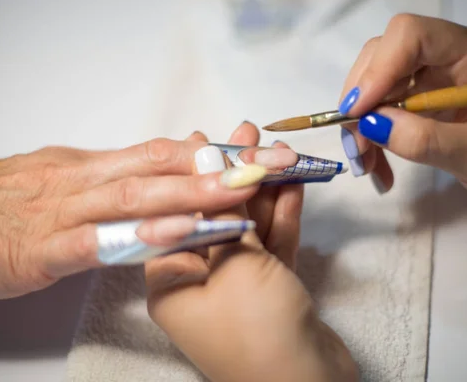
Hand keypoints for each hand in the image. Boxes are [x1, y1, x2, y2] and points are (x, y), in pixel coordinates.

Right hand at [0, 139, 263, 299]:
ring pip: (138, 196)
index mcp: (90, 167)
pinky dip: (141, 233)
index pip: (163, 153)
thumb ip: (104, 181)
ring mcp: (64, 212)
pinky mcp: (41, 250)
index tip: (256, 152)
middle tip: (271, 163)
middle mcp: (84, 180)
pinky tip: (177, 232)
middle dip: (220, 166)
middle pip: (162, 167)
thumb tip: (148, 175)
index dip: (213, 152)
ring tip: (241, 191)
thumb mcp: (56, 183)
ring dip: (193, 192)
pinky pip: (98, 240)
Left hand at [146, 122, 358, 381]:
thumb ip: (226, 212)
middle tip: (250, 135)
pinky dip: (283, 218)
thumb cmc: (256, 331)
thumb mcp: (235, 266)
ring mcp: (237, 287)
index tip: (206, 138)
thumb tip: (213, 161)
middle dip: (235, 176)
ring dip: (265, 192)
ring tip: (278, 152)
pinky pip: (272, 247)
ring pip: (249, 229)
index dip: (195, 175)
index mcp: (171, 281)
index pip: (179, 215)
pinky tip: (294, 186)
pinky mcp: (270, 291)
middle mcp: (199, 282)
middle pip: (216, 216)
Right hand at [338, 14, 466, 207]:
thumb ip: (428, 140)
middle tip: (357, 146)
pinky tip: (376, 165)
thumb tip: (371, 125)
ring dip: (359, 124)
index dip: (378, 68)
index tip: (359, 112)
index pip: (411, 35)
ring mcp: (428, 77)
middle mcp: (444, 56)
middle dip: (361, 101)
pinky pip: (378, 108)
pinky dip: (369, 136)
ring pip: (373, 83)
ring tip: (366, 164)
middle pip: (382, 56)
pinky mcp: (417, 99)